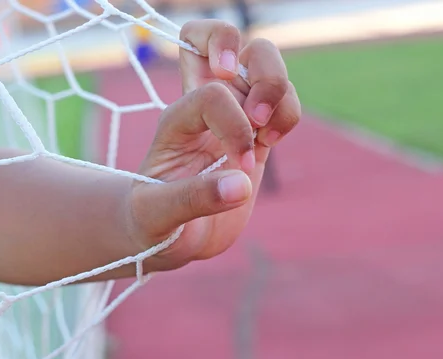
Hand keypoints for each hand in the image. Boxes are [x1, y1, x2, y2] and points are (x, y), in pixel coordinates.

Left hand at [127, 20, 300, 272]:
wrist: (170, 236)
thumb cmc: (153, 222)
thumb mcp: (158, 215)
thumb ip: (193, 199)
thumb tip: (241, 184)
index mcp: (176, 118)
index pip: (212, 93)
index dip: (233, 124)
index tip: (237, 165)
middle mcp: (203, 106)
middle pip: (229, 38)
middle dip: (260, 67)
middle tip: (259, 115)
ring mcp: (233, 115)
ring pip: (263, 61)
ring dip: (279, 89)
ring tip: (268, 135)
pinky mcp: (255, 135)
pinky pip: (282, 101)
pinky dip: (289, 112)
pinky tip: (271, 142)